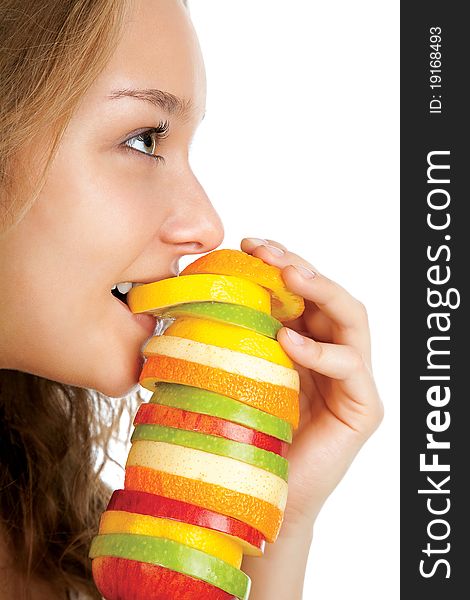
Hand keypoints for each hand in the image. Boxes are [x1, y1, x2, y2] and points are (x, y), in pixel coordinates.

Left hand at [240, 238, 383, 529]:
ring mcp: (351, 381)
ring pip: (352, 319)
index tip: (248, 244)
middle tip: (267, 253)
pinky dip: (320, 350)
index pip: (303, 294)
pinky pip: (350, 367)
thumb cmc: (241, 433)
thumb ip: (235, 336)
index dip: (281, 263)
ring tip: (287, 278)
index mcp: (305, 344)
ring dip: (321, 291)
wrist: (251, 492)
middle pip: (330, 297)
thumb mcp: (236, 371)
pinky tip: (288, 341)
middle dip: (300, 268)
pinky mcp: (362, 409)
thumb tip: (199, 291)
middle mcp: (332, 356)